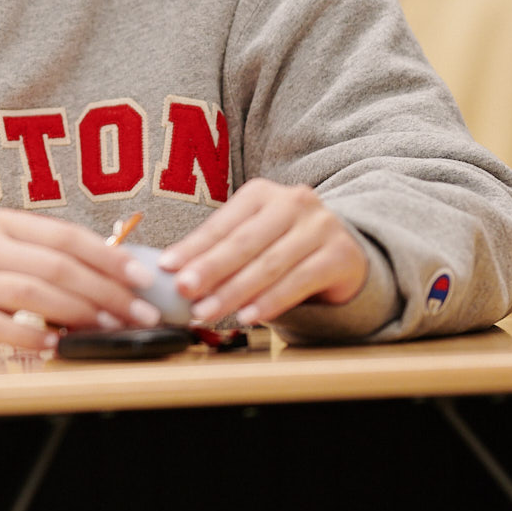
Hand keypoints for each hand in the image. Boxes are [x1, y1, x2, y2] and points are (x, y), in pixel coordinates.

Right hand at [0, 210, 154, 356]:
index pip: (65, 236)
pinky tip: (56, 345)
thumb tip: (115, 275)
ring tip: (108, 328)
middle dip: (105, 291)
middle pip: (55, 266)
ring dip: (77, 312)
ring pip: (30, 292)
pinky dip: (30, 336)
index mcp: (2, 225)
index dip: (109, 257)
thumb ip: (45, 258)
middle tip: (140, 314)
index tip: (143, 278)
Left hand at [155, 178, 367, 327]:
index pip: (221, 224)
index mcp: (262, 193)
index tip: (167, 268)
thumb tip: (172, 274)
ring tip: (208, 312)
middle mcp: (293, 202)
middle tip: (184, 291)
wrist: (344, 255)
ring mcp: (320, 226)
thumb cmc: (283, 248)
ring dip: (234, 292)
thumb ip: (219, 252)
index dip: (192, 247)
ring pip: (269, 263)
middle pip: (243, 242)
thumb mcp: (252, 241)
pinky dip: (270, 301)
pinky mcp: (340, 254)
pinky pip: (299, 281)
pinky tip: (248, 316)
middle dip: (210, 270)